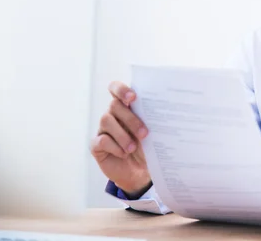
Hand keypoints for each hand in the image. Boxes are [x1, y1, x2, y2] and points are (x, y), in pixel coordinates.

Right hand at [90, 81, 151, 196]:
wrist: (141, 172)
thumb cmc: (148, 148)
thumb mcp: (153, 134)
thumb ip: (152, 120)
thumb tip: (164, 111)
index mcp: (126, 107)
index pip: (116, 89)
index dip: (121, 89)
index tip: (133, 97)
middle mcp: (112, 115)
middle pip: (114, 105)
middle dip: (130, 119)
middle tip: (144, 133)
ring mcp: (103, 129)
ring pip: (106, 120)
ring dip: (122, 135)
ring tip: (133, 148)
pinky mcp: (96, 145)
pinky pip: (101, 140)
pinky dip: (114, 147)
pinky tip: (124, 154)